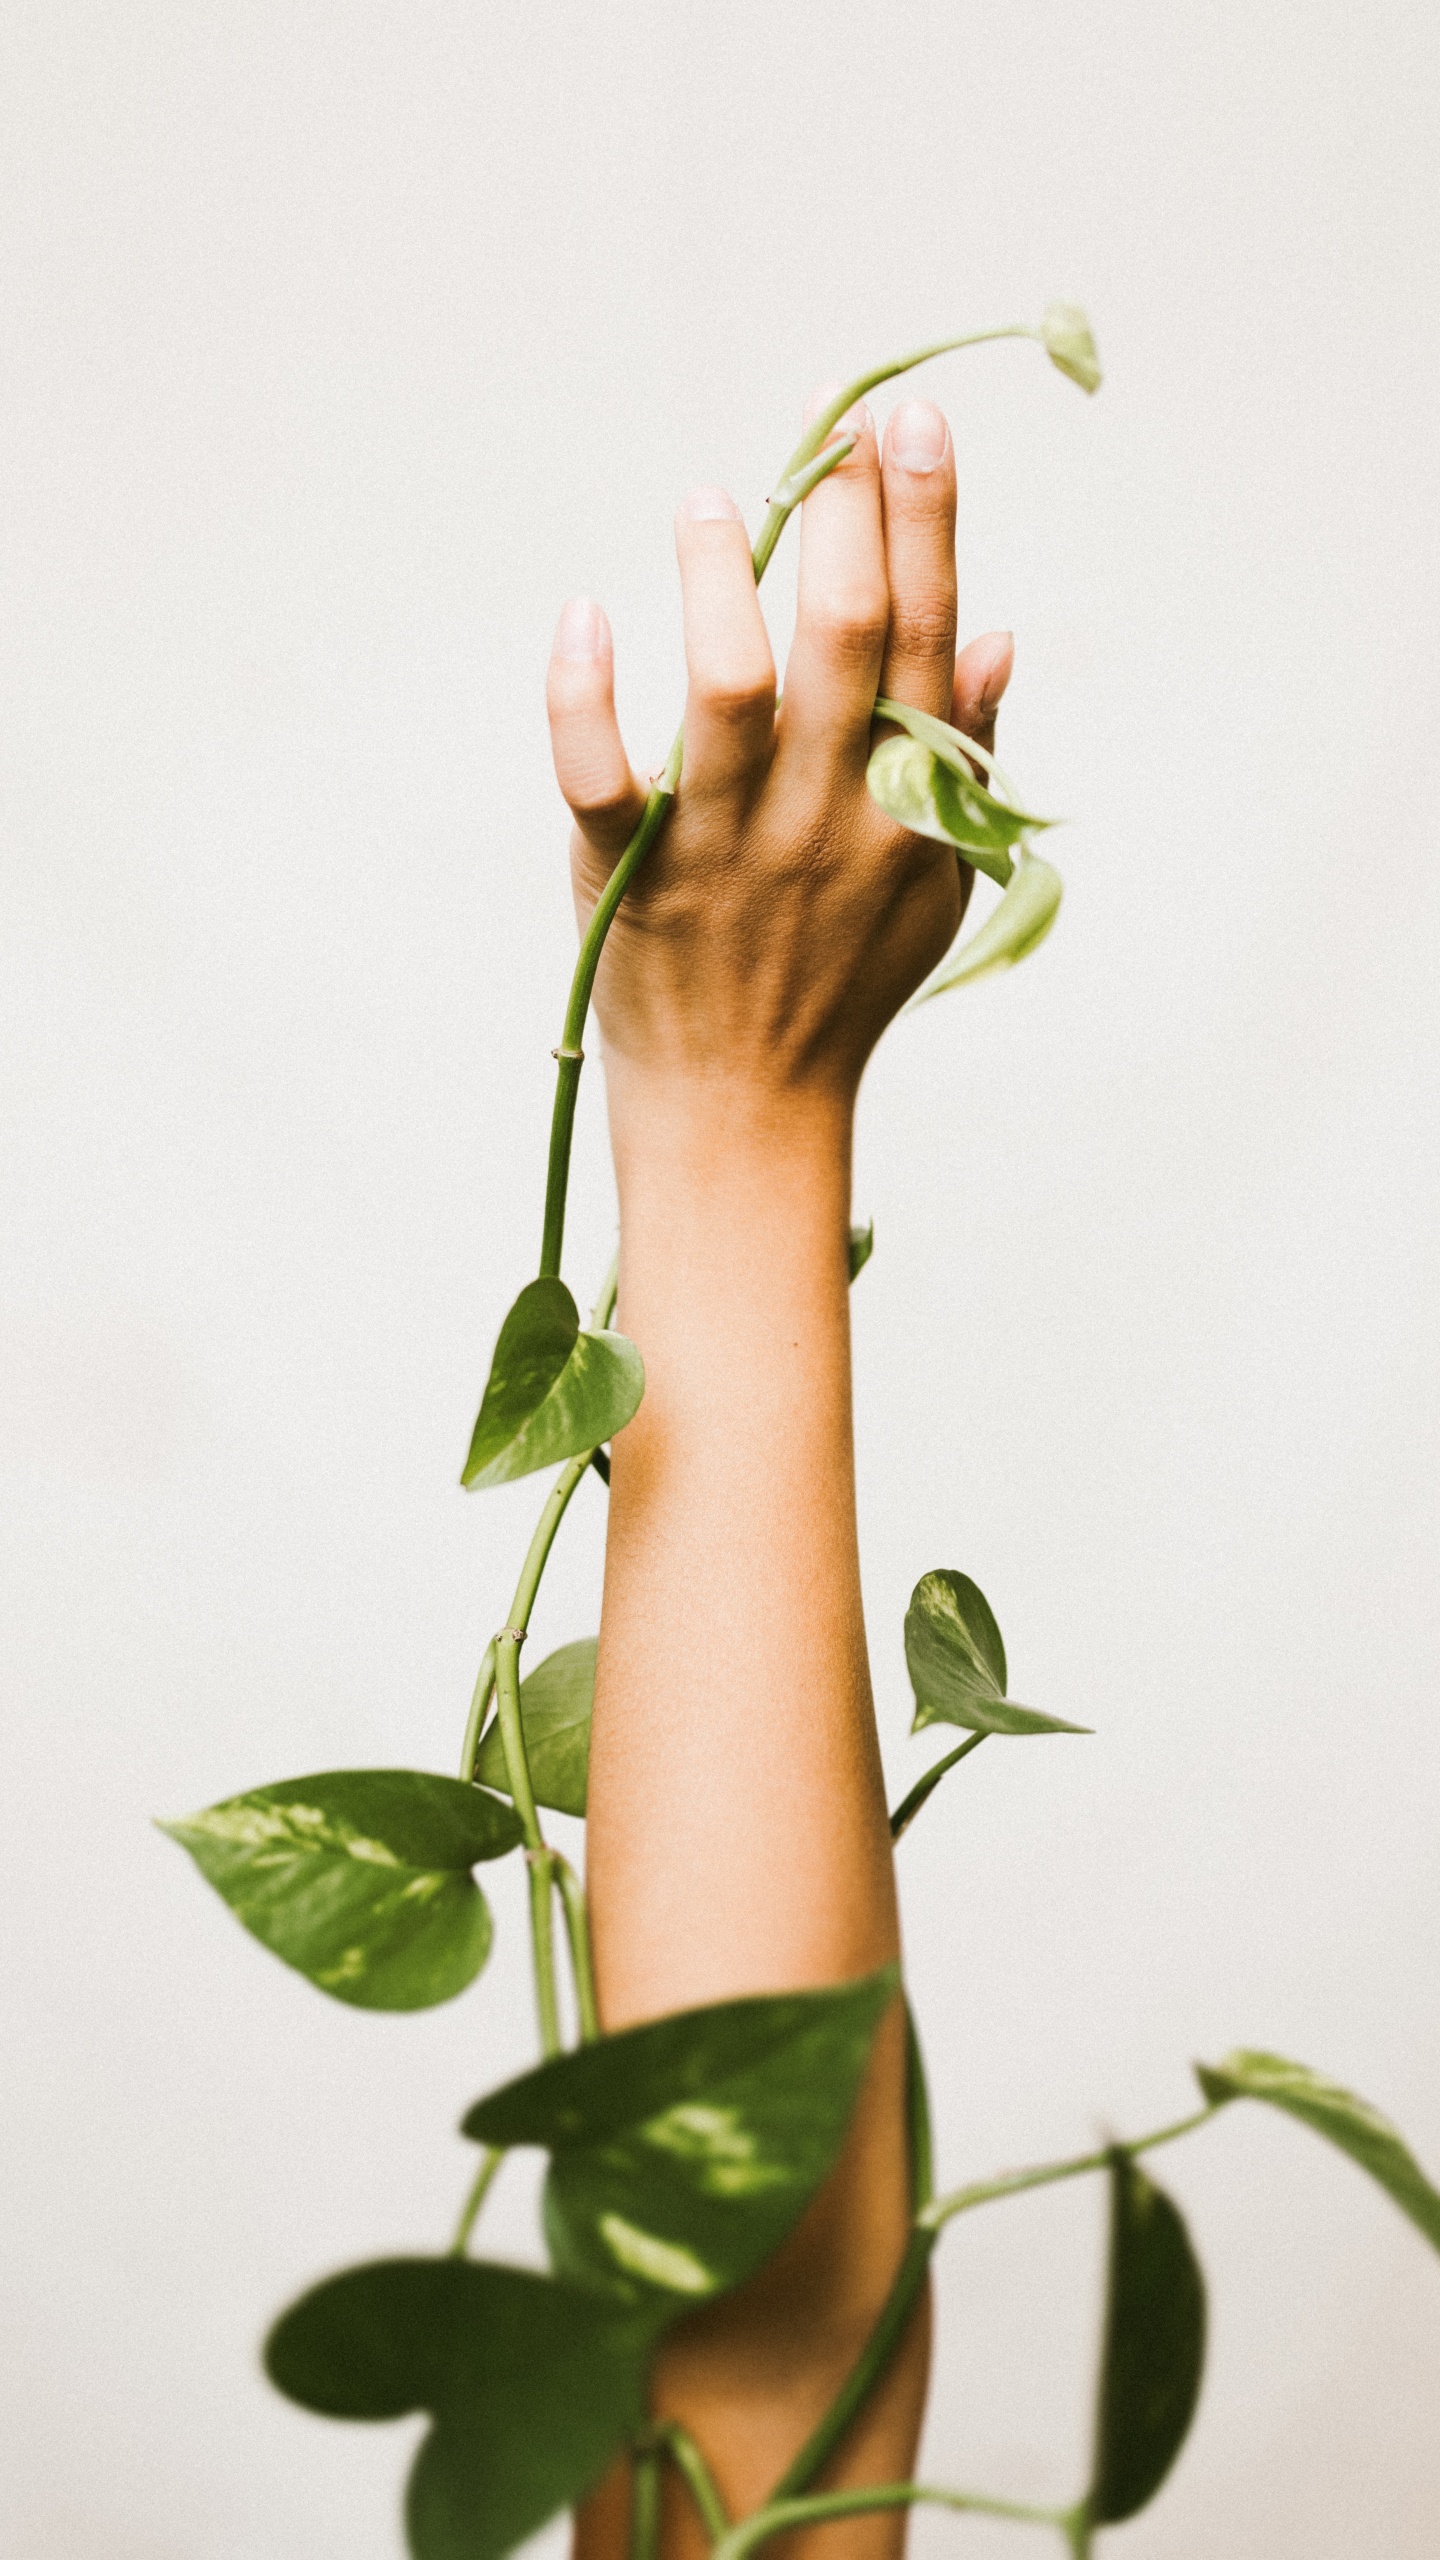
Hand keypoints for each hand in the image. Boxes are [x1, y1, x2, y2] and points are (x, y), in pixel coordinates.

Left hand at [545, 394, 1012, 1123]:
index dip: (924, 520)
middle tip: (831, 432)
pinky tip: (583, 614)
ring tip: (703, 497)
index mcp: (903, 805)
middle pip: (844, 638)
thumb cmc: (841, 987)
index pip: (926, 636)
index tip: (910, 421)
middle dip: (845, 518)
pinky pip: (599, 776)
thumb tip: (999, 638)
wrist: (746, 1112)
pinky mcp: (633, 876)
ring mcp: (725, 845)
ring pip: (729, 688)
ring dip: (717, 578)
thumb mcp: (932, 886)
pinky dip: (583, 697)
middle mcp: (823, 815)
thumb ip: (964, 762)